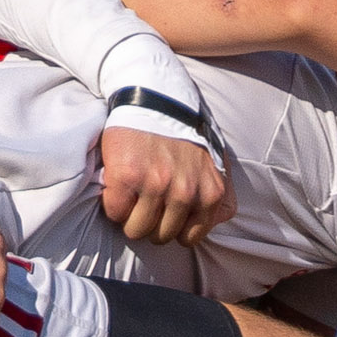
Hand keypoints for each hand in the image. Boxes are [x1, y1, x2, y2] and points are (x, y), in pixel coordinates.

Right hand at [99, 126, 232, 247]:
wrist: (156, 97)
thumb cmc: (186, 133)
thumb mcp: (217, 162)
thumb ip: (223, 193)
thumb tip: (218, 219)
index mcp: (211, 192)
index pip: (188, 238)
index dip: (173, 228)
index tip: (165, 212)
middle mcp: (185, 191)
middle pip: (160, 237)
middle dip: (151, 223)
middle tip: (147, 199)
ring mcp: (156, 184)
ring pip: (135, 230)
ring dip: (130, 216)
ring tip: (134, 193)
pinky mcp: (127, 177)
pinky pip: (115, 213)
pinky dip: (113, 203)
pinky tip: (121, 184)